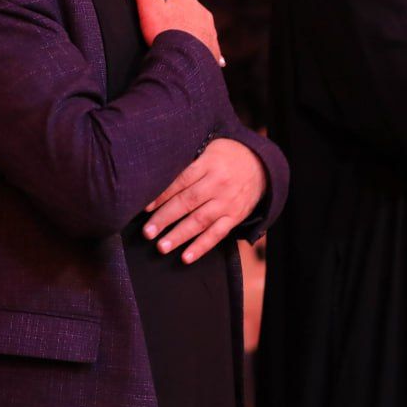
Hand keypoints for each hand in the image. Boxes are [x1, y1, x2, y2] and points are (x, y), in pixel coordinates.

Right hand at [127, 0, 223, 65]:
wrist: (183, 60)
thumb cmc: (164, 31)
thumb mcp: (148, 5)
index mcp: (189, 0)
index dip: (165, 8)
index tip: (158, 17)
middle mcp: (204, 13)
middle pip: (188, 14)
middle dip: (178, 21)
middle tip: (164, 32)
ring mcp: (210, 32)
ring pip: (197, 30)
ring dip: (188, 36)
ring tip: (174, 45)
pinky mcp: (213, 49)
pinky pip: (205, 48)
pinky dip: (197, 51)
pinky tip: (189, 57)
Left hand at [143, 138, 266, 263]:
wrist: (262, 166)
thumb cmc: (227, 157)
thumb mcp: (209, 149)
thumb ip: (188, 163)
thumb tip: (155, 179)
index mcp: (209, 164)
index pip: (181, 181)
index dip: (162, 195)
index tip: (144, 208)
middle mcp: (219, 184)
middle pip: (188, 202)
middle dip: (165, 218)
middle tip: (147, 232)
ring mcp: (228, 202)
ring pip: (201, 221)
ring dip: (179, 235)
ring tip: (161, 246)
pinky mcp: (236, 217)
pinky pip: (218, 234)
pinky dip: (202, 246)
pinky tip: (186, 257)